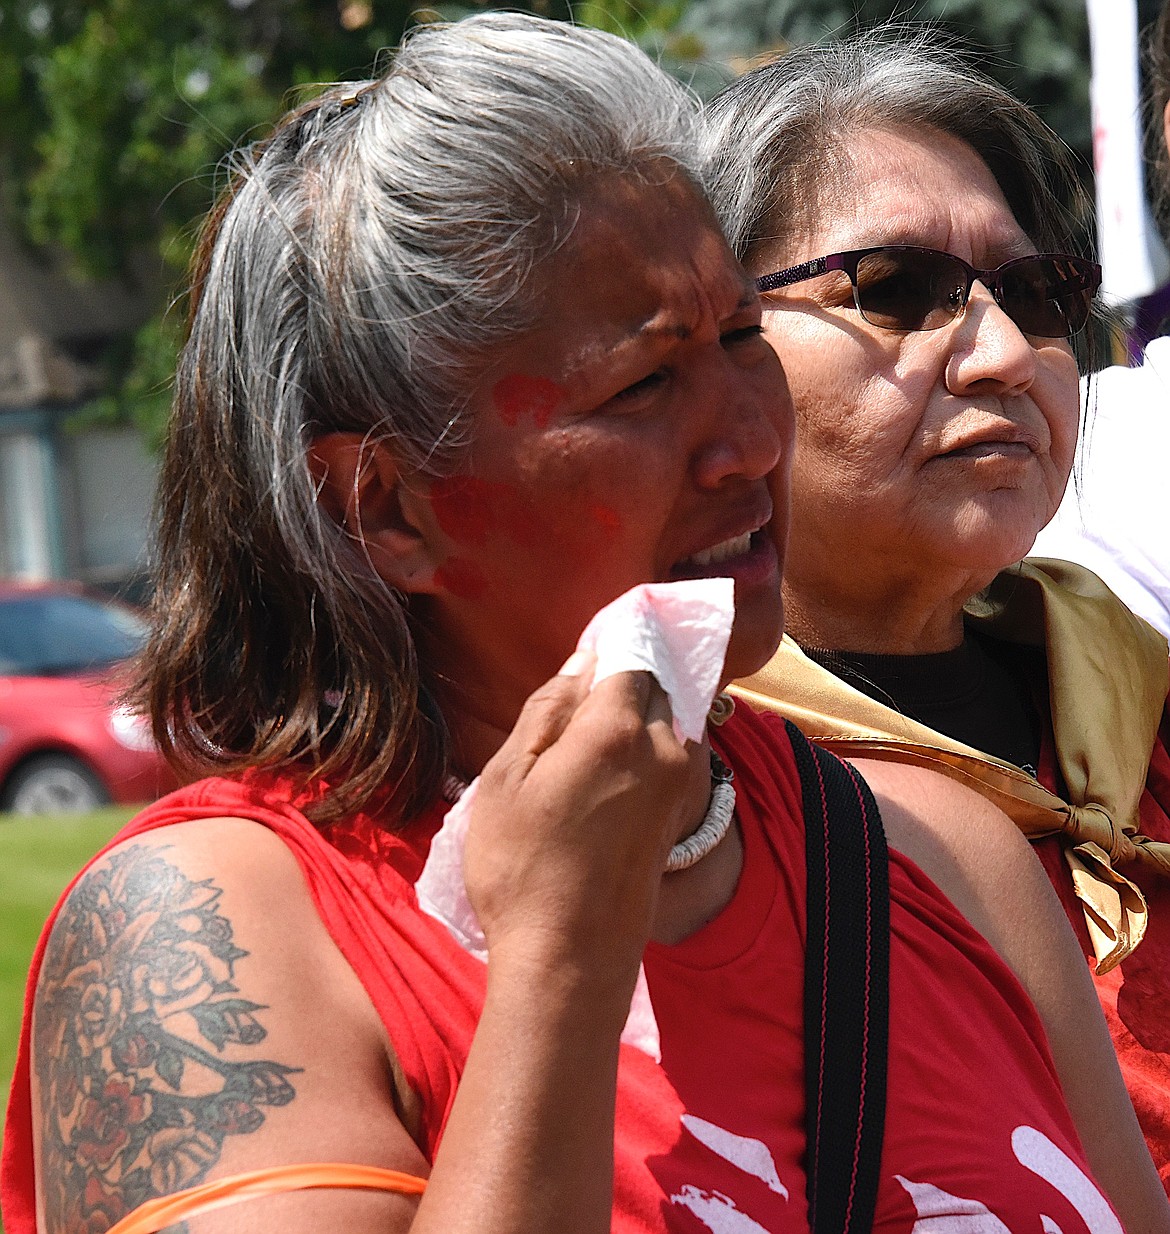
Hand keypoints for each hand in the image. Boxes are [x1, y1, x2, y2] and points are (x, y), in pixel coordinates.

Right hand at [464, 656, 695, 997]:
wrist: (569, 957)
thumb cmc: (521, 868)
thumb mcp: (506, 780)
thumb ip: (545, 712)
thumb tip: (580, 665)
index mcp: (616, 729)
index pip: (629, 653)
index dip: (607, 644)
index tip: (584, 648)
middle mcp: (663, 746)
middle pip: (653, 681)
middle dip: (623, 674)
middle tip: (575, 697)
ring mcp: (680, 781)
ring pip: (667, 715)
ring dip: (637, 710)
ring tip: (585, 736)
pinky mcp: (681, 811)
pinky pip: (672, 749)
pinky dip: (647, 741)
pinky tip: (607, 767)